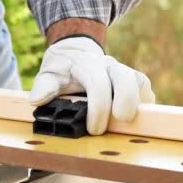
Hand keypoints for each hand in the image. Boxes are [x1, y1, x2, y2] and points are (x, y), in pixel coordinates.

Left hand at [29, 37, 154, 134]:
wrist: (75, 52)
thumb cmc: (61, 70)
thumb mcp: (48, 75)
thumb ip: (44, 87)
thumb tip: (37, 100)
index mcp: (86, 63)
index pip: (97, 83)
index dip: (98, 108)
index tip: (94, 130)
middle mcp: (108, 65)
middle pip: (126, 78)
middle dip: (125, 102)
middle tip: (119, 123)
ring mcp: (123, 71)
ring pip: (140, 82)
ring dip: (136, 105)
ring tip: (127, 123)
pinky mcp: (135, 80)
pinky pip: (146, 90)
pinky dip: (143, 105)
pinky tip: (133, 119)